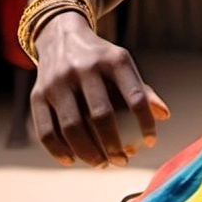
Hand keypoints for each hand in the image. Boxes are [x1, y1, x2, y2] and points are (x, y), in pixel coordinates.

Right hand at [29, 11, 169, 167]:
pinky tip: (71, 161)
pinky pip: (46, 129)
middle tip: (123, 161)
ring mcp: (58, 81)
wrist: (61, 37)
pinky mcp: (37, 94)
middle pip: (101, 115)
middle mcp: (85, 68)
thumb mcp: (123, 64)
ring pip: (72, 127)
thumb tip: (164, 116)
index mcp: (114, 60)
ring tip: (102, 164)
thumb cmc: (101, 59)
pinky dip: (58, 150)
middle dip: (113, 144)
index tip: (150, 143)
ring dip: (88, 152)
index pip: (135, 97)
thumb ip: (142, 90)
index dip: (145, 123)